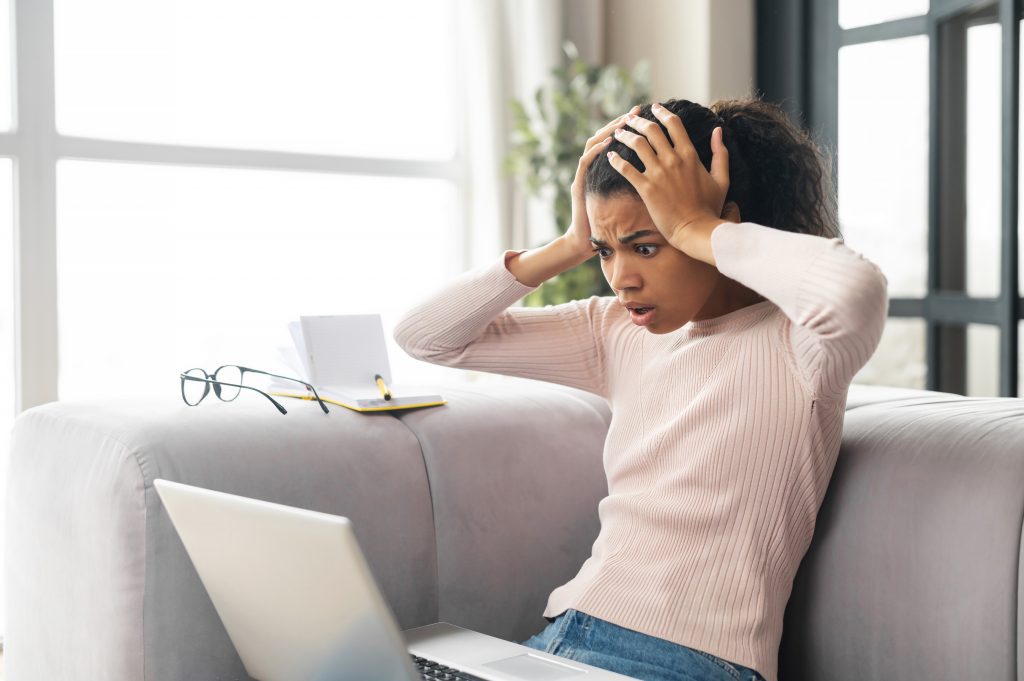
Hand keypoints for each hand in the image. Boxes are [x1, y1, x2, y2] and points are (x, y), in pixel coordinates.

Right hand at [563, 105, 641, 255]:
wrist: (587, 242)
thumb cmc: (612, 226)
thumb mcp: (628, 200)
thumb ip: (643, 183)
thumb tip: (667, 173)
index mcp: (611, 169)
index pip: (623, 140)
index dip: (635, 126)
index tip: (651, 114)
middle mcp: (596, 167)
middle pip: (608, 135)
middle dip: (623, 122)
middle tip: (637, 111)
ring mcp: (586, 175)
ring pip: (593, 144)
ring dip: (607, 131)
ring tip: (622, 124)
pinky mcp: (579, 185)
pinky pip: (585, 163)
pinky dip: (595, 152)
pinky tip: (607, 146)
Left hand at [606, 103, 729, 249]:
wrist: (695, 230)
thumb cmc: (709, 207)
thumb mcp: (721, 178)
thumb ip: (721, 153)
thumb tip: (718, 131)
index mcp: (690, 155)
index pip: (674, 125)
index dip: (662, 113)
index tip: (654, 108)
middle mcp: (673, 159)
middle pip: (652, 130)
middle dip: (638, 121)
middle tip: (630, 118)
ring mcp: (658, 173)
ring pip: (637, 145)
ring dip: (625, 136)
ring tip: (617, 133)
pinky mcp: (646, 188)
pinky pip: (626, 168)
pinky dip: (616, 160)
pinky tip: (610, 156)